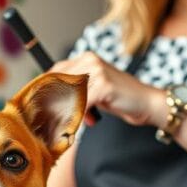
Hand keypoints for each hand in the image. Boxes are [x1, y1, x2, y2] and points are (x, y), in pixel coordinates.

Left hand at [50, 52, 165, 126]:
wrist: (146, 103)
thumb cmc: (118, 99)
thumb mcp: (93, 92)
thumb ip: (75, 91)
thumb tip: (50, 102)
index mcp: (85, 59)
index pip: (55, 72)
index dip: (45, 92)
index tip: (40, 109)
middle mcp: (90, 60)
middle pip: (58, 83)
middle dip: (51, 104)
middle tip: (46, 122)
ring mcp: (97, 72)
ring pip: (68, 94)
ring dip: (61, 113)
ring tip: (59, 128)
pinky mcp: (104, 85)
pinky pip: (82, 104)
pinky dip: (76, 117)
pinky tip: (74, 128)